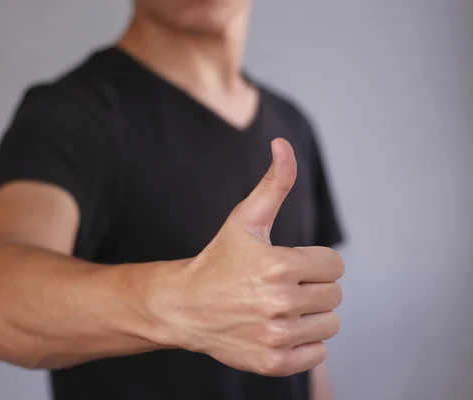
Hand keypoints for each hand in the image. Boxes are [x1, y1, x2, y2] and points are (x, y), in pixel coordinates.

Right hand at [160, 138, 343, 376]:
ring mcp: (276, 337)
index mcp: (279, 266)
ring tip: (278, 307)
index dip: (312, 261)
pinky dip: (303, 343)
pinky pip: (318, 354)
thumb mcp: (244, 219)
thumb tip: (282, 144)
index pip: (335, 265)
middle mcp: (280, 304)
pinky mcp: (273, 363)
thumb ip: (273, 183)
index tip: (287, 264)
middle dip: (312, 286)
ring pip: (329, 324)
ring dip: (310, 315)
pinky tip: (276, 329)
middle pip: (334, 295)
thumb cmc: (218, 260)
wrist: (184, 306)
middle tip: (279, 286)